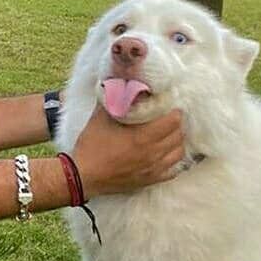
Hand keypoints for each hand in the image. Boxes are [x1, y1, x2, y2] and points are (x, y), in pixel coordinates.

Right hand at [70, 105, 185, 197]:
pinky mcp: (149, 180)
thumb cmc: (91, 145)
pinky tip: (166, 154)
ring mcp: (152, 169)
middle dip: (177, 125)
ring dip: (177, 142)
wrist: (83, 176)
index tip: (171, 107)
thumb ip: (114, 97)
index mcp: (143, 137)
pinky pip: (172, 171)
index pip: (173, 121)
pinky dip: (173, 161)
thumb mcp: (101, 116)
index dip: (175, 112)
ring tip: (169, 135)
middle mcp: (152, 153)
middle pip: (178, 136)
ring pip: (178, 153)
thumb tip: (120, 79)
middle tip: (170, 118)